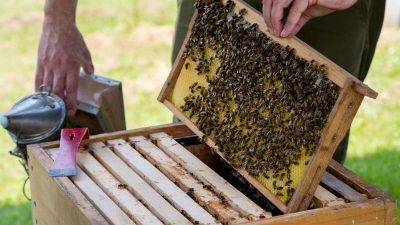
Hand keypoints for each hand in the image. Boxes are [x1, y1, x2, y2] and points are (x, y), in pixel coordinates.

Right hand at [35, 0, 93, 115]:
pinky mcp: (41, 62)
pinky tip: (41, 96)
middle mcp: (60, 68)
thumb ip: (88, 65)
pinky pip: (39, 78)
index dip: (71, 101)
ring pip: (48, 86)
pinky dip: (39, 89)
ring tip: (53, 108)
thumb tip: (91, 74)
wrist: (58, 25)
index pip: (71, 89)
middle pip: (58, 90)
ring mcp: (49, 65)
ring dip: (51, 99)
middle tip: (63, 113)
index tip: (72, 111)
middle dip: (61, 104)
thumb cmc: (73, 38)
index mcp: (72, 67)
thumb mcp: (85, 52)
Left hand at [262, 0, 356, 36]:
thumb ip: (295, 21)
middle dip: (268, 18)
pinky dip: (289, 22)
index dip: (267, 13)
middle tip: (272, 31)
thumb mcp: (307, 12)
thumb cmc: (328, 0)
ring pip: (278, 5)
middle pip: (271, 1)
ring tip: (277, 32)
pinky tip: (286, 32)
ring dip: (275, 20)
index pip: (270, 0)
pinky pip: (295, 10)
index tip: (270, 27)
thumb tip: (286, 32)